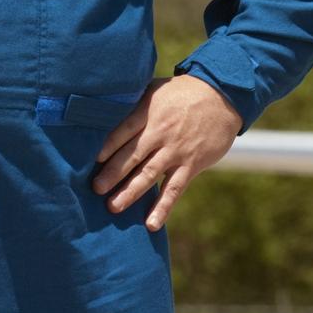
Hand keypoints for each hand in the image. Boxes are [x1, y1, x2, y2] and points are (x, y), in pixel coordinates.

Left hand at [90, 75, 241, 230]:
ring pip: (149, 174)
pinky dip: (163, 207)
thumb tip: (105, 109)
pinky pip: (174, 189)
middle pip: (132, 155)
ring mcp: (175, 150)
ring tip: (113, 207)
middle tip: (95, 188)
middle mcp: (160, 133)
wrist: (221, 96)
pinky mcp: (191, 164)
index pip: (123, 131)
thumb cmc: (181, 92)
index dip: (107, 146)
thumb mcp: (154, 89)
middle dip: (113, 173)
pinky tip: (151, 224)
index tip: (91, 160)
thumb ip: (133, 102)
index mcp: (148, 112)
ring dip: (130, 192)